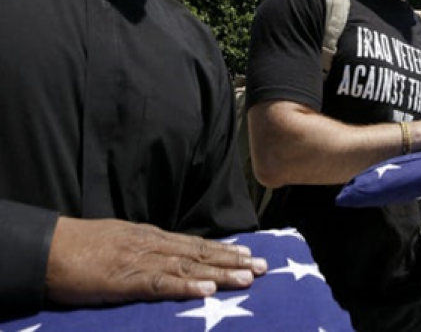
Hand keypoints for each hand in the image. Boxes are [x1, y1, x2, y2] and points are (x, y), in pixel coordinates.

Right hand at [45, 217, 267, 306]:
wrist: (51, 249)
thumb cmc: (83, 247)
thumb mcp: (121, 241)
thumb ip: (145, 250)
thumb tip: (167, 258)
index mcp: (152, 237)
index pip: (196, 244)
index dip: (224, 249)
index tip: (248, 253)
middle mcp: (154, 245)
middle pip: (201, 253)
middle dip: (233, 260)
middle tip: (263, 266)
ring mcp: (141, 261)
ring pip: (189, 267)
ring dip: (220, 273)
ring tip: (247, 277)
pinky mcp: (126, 280)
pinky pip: (160, 284)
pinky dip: (185, 287)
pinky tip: (206, 290)